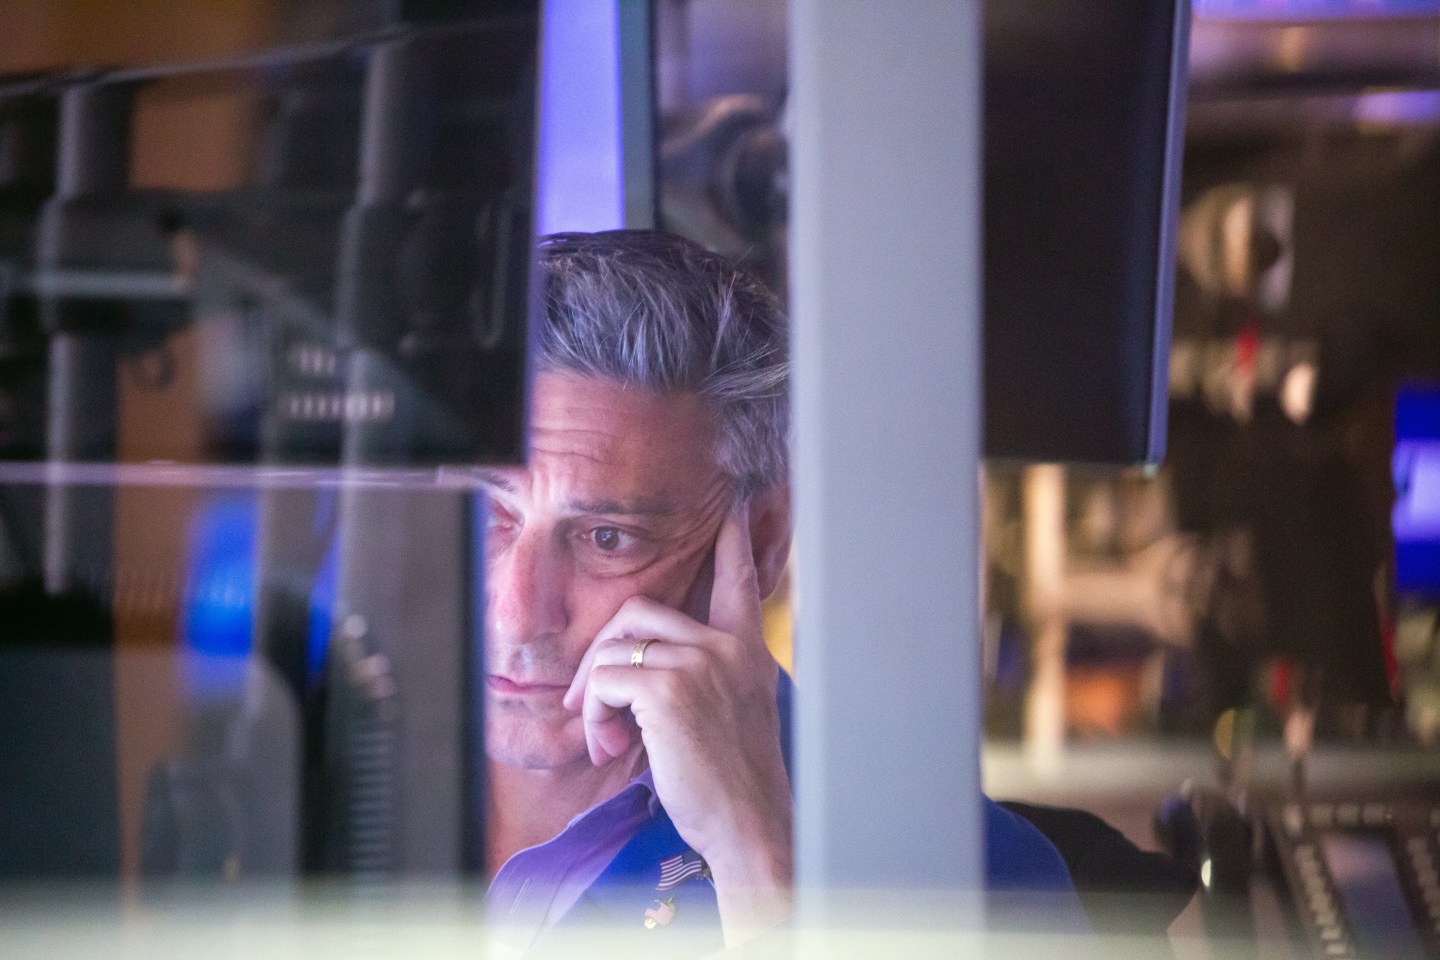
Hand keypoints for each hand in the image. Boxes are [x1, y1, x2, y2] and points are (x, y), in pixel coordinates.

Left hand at [562, 500, 793, 943]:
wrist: (749, 824)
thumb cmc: (735, 781)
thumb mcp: (733, 713)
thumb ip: (703, 677)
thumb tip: (633, 672)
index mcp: (747, 650)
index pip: (739, 581)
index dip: (733, 541)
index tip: (735, 507)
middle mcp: (726, 648)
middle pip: (639, 612)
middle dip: (601, 653)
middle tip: (589, 702)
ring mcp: (699, 665)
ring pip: (613, 650)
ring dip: (593, 697)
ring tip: (606, 740)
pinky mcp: (667, 691)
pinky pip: (605, 681)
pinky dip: (594, 715)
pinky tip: (610, 747)